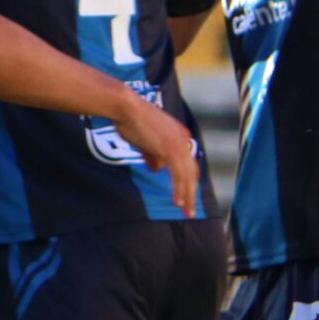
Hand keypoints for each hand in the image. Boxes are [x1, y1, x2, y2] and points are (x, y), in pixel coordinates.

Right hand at [107, 94, 199, 215]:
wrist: (126, 107)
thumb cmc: (130, 120)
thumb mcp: (144, 140)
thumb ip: (153, 154)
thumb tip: (156, 169)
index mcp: (180, 135)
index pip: (188, 163)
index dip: (188, 180)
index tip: (187, 195)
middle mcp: (183, 139)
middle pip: (192, 171)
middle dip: (192, 192)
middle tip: (190, 210)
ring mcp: (178, 143)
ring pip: (188, 176)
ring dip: (188, 196)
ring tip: (186, 212)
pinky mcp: (170, 149)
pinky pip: (179, 175)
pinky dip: (179, 190)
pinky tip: (177, 202)